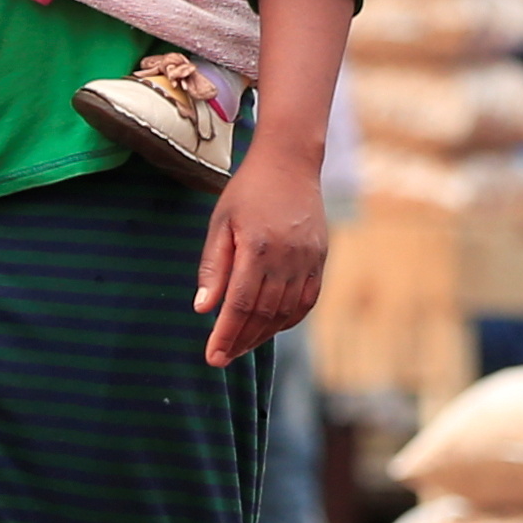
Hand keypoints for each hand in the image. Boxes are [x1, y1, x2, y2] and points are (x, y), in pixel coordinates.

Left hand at [195, 151, 326, 369]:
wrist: (290, 163)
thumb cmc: (248, 191)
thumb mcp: (220, 223)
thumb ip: (213, 267)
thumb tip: (203, 308)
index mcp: (258, 248)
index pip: (240, 305)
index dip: (226, 335)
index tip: (212, 357)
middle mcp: (287, 258)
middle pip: (263, 314)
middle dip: (241, 341)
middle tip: (222, 358)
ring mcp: (308, 260)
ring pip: (285, 312)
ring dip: (263, 335)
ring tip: (242, 346)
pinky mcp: (320, 259)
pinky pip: (306, 301)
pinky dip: (288, 320)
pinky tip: (270, 328)